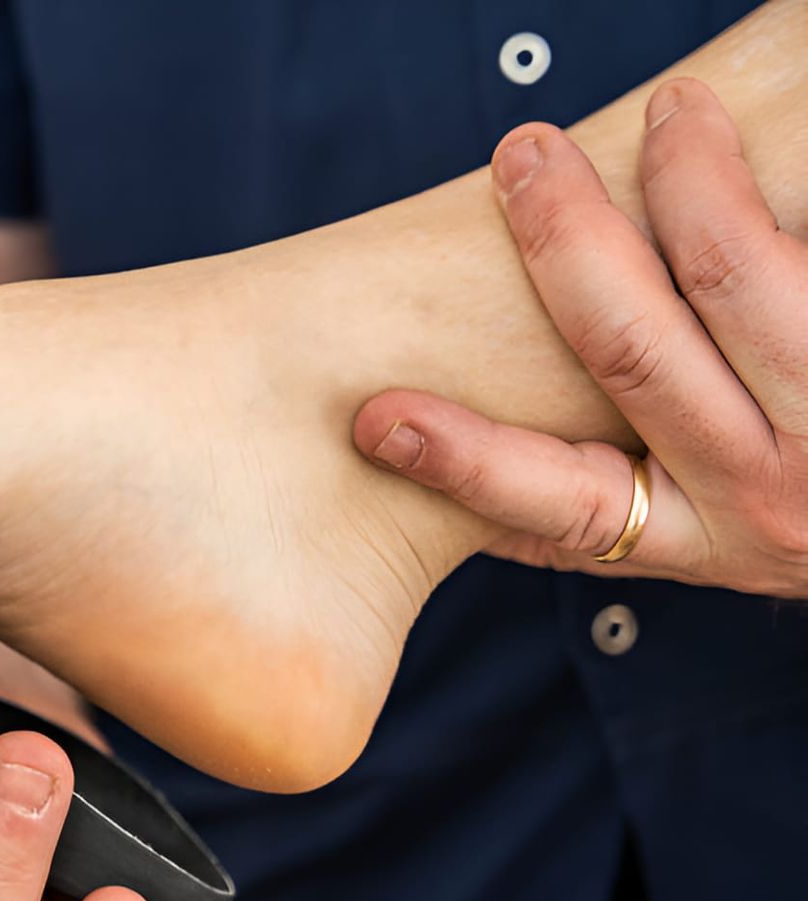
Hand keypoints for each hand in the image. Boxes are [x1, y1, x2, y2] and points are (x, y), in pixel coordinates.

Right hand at [356, 78, 807, 595]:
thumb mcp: (717, 539)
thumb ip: (611, 504)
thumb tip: (450, 467)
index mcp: (696, 539)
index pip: (555, 503)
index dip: (462, 461)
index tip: (379, 419)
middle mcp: (768, 497)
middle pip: (632, 351)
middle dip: (562, 236)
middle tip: (524, 157)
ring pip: (739, 280)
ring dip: (690, 180)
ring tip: (675, 116)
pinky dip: (785, 195)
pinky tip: (760, 151)